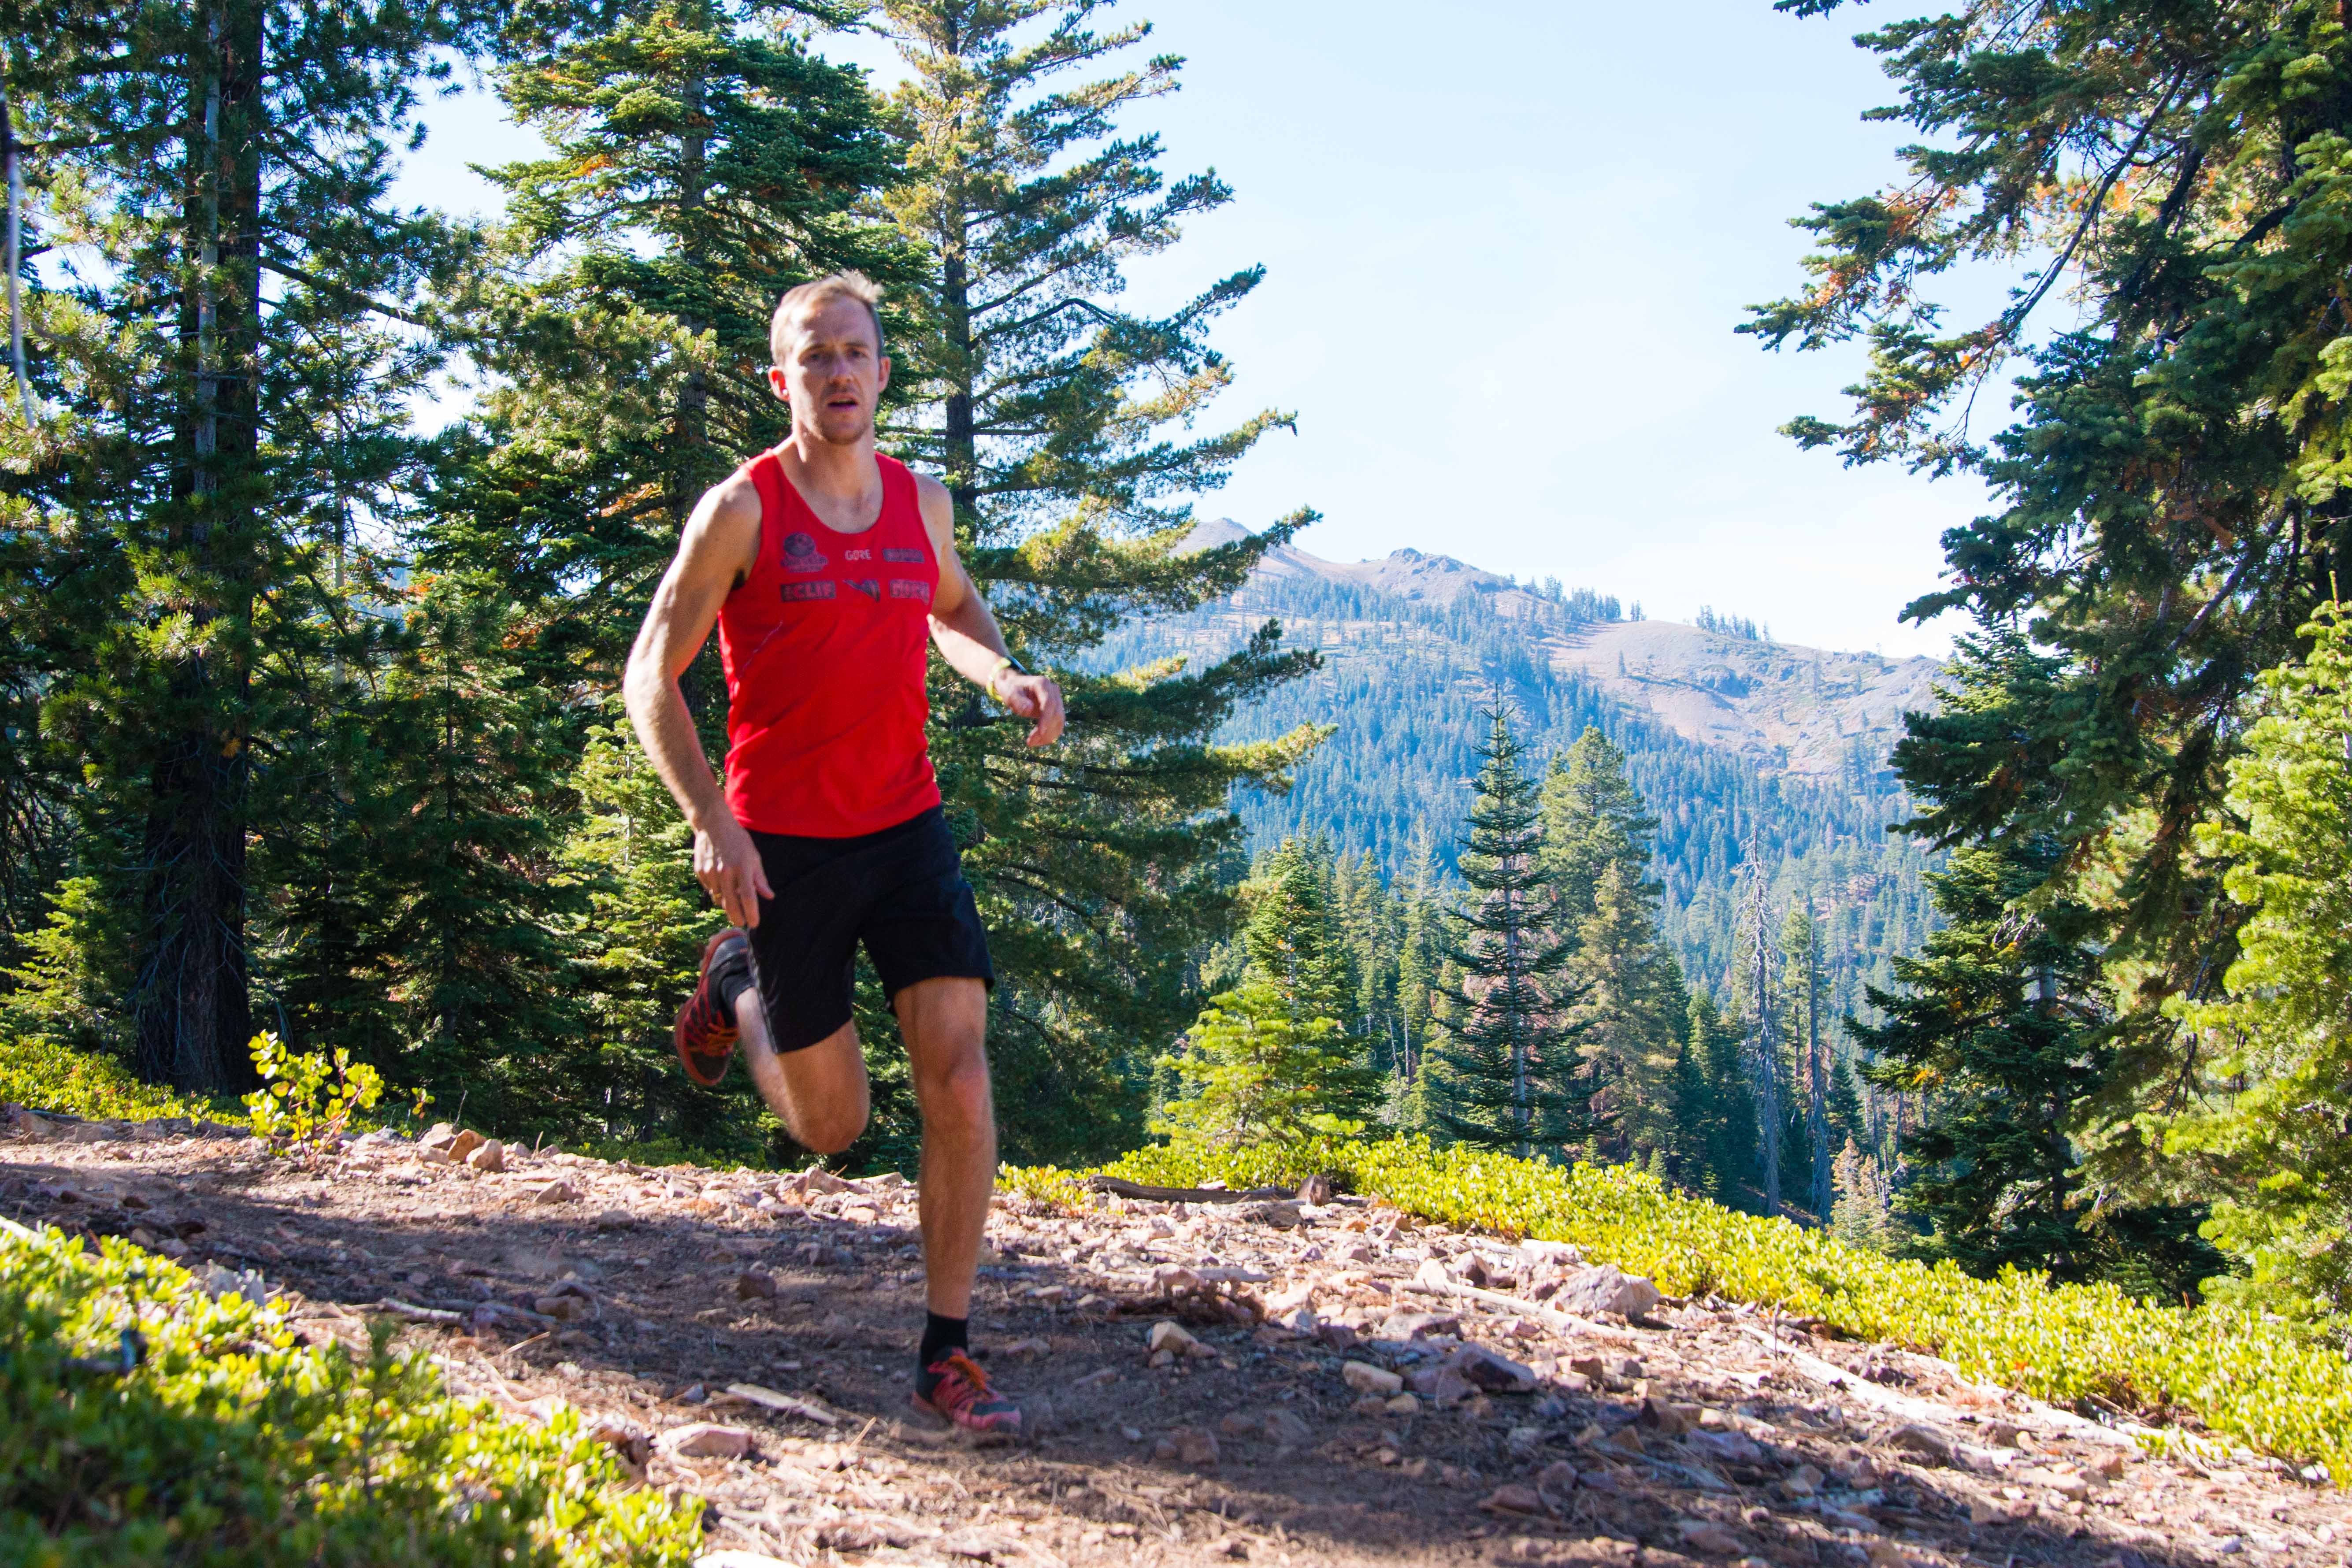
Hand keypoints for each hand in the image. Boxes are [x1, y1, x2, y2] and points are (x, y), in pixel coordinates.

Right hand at [693, 810, 774, 928]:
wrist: (713, 825)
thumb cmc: (738, 841)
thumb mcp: (754, 857)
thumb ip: (760, 879)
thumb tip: (769, 896)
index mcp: (742, 868)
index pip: (748, 898)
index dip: (751, 913)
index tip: (754, 923)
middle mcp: (725, 872)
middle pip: (731, 904)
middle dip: (737, 918)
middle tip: (742, 922)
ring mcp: (710, 873)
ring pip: (719, 898)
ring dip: (726, 903)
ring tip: (733, 899)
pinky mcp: (700, 872)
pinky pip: (710, 889)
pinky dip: (717, 891)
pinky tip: (721, 883)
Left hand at [991, 668, 1064, 746]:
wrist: (1014, 686)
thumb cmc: (1011, 689)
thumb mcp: (1010, 694)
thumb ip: (1018, 701)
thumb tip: (1029, 709)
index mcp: (1042, 684)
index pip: (1049, 702)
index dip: (1046, 718)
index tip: (1040, 732)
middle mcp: (1053, 690)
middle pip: (1056, 713)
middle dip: (1046, 730)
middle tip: (1030, 743)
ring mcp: (1056, 700)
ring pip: (1059, 721)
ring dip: (1048, 735)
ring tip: (1032, 743)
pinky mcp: (1055, 709)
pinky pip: (1057, 724)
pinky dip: (1050, 734)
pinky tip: (1038, 741)